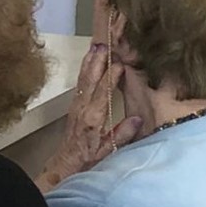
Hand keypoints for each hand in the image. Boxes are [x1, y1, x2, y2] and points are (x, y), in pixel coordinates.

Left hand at [39, 44, 142, 187]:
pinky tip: (89, 58)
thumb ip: (122, 134)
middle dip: (98, 62)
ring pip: (84, 78)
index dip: (110, 78)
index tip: (119, 64)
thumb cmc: (90, 157)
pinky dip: (85, 67)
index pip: (102, 93)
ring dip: (90, 61)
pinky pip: (81, 81)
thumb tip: (138, 119)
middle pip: (91, 80)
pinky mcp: (75, 103)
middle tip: (105, 45)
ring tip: (97, 45)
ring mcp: (77, 103)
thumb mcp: (109, 151)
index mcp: (93, 118)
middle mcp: (83, 107)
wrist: (68, 161)